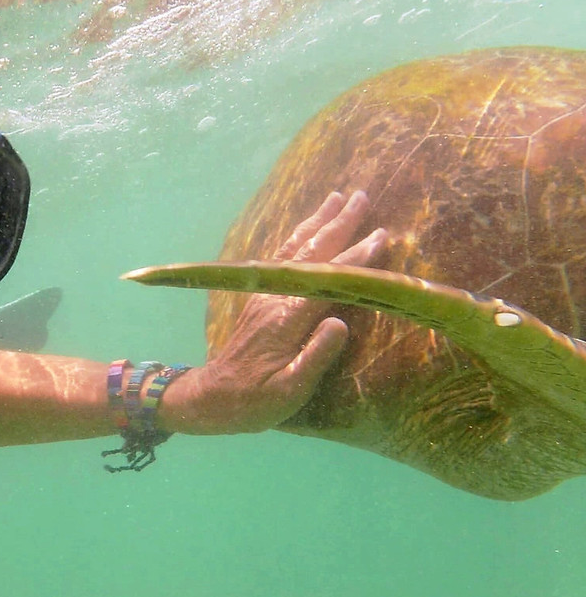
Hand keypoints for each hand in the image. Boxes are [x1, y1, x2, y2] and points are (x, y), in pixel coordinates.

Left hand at [162, 190, 387, 434]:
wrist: (213, 398)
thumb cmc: (256, 401)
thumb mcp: (290, 390)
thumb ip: (316, 357)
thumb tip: (341, 323)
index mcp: (288, 319)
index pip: (329, 280)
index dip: (357, 257)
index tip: (383, 234)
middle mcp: (275, 298)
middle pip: (312, 253)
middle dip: (339, 223)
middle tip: (363, 195)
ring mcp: (264, 295)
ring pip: (294, 248)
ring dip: (316, 221)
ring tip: (335, 196)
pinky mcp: (259, 298)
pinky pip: (281, 256)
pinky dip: (298, 236)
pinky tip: (306, 228)